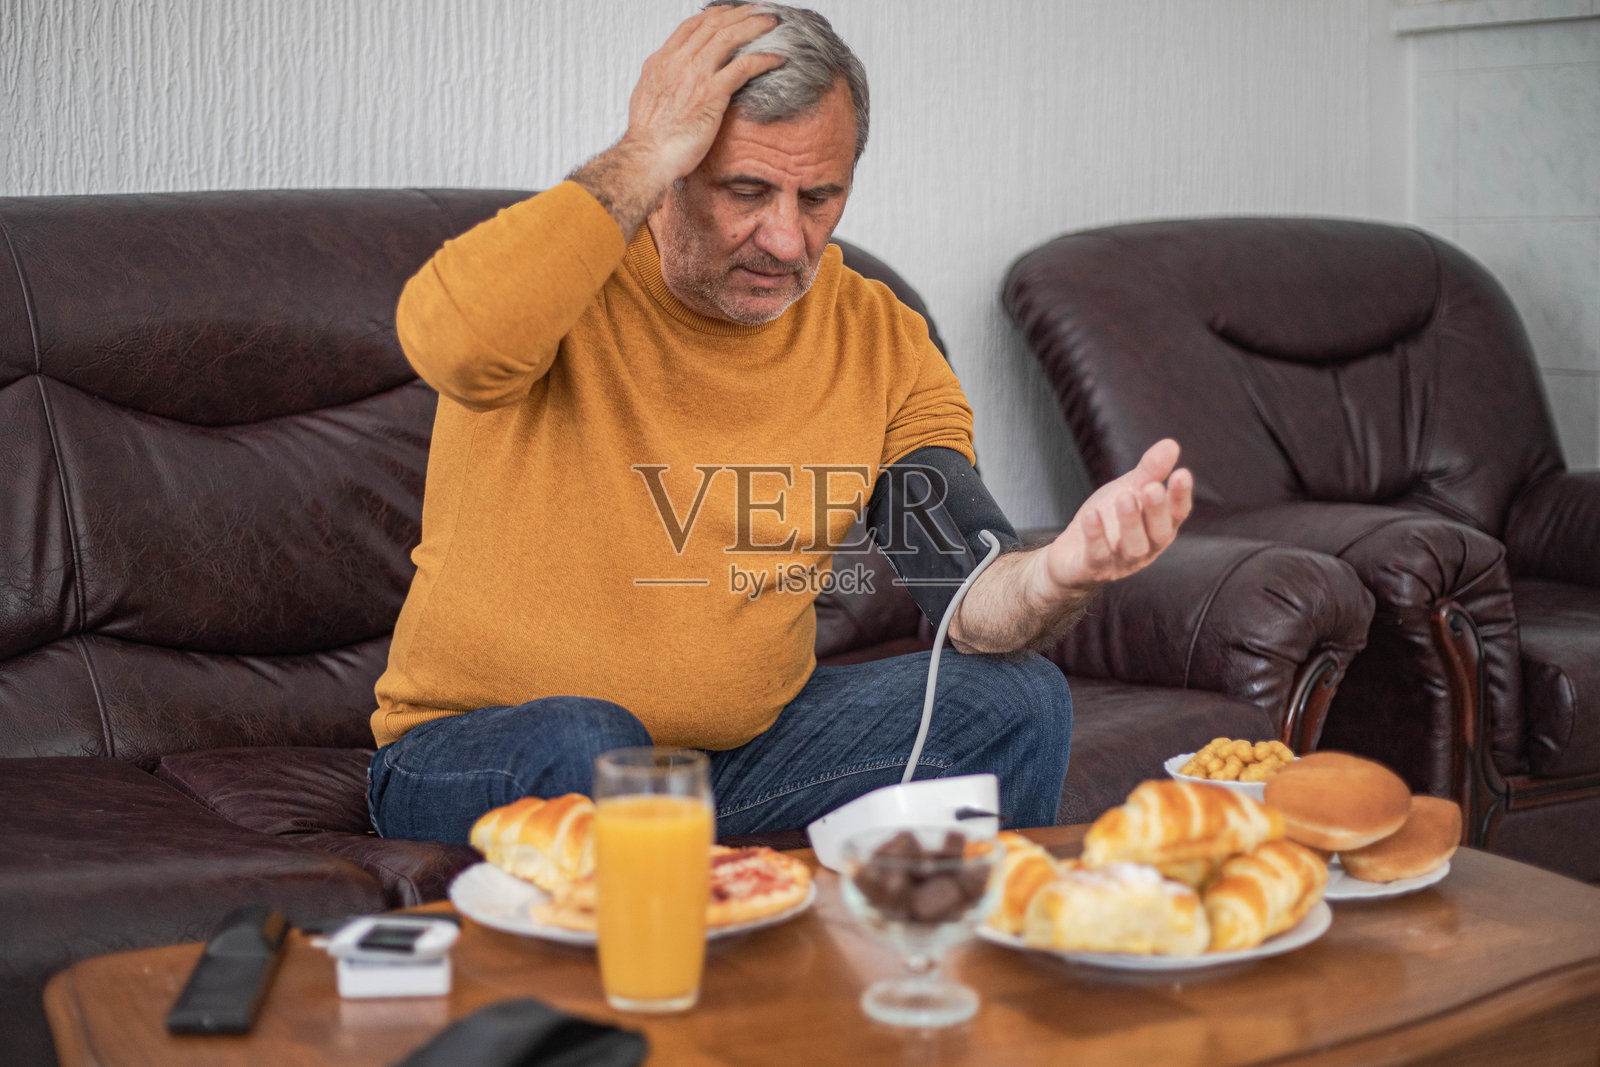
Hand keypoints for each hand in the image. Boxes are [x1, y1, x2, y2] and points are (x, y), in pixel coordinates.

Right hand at [572, 5, 783, 234]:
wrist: (646, 157)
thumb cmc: (648, 139)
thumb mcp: (648, 100)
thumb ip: (664, 83)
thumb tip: (672, 79)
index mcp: (662, 62)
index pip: (692, 26)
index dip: (716, 15)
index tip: (733, 13)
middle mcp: (678, 62)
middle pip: (713, 24)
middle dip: (740, 14)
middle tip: (760, 12)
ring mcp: (695, 75)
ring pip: (729, 37)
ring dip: (755, 26)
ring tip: (774, 24)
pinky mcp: (711, 93)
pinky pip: (744, 67)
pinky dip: (763, 58)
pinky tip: (778, 58)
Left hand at [1038, 438, 1193, 596]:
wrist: (1071, 555)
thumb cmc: (1107, 521)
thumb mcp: (1128, 490)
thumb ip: (1150, 471)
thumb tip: (1171, 444)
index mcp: (1158, 528)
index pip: (1177, 514)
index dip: (1180, 496)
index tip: (1182, 473)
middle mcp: (1146, 548)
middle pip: (1159, 533)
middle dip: (1156, 511)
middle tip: (1152, 488)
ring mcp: (1120, 562)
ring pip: (1133, 548)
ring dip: (1130, 523)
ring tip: (1124, 498)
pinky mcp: (1093, 569)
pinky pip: (1097, 555)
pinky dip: (1095, 536)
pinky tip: (1092, 516)